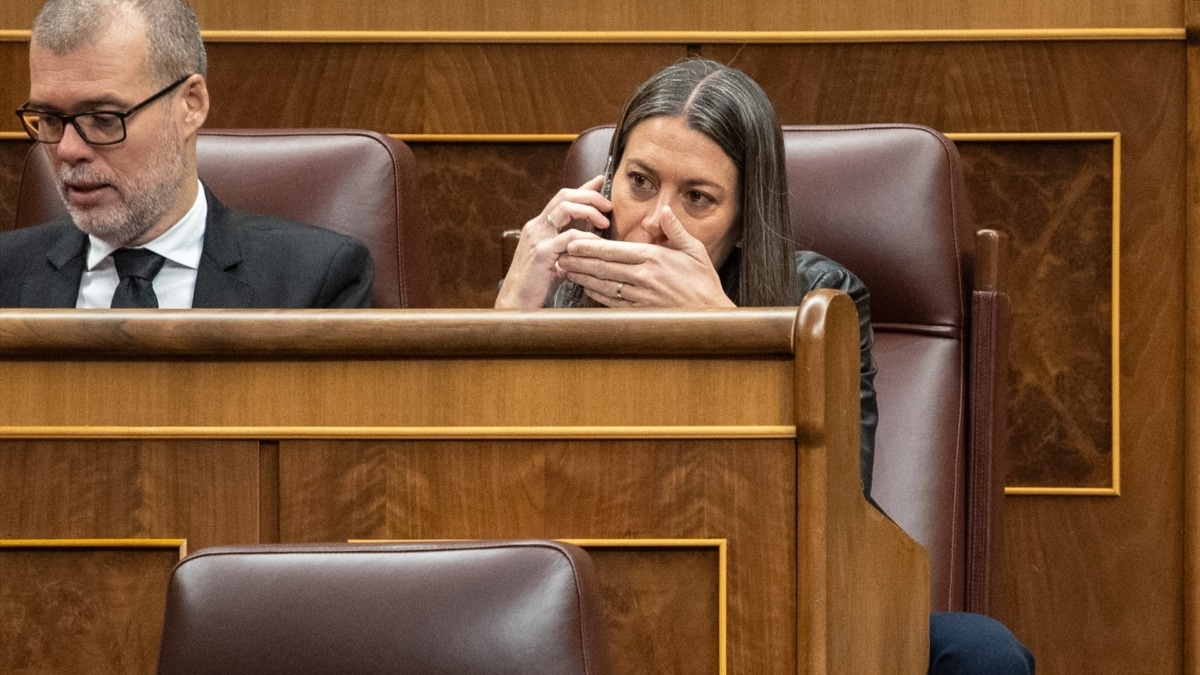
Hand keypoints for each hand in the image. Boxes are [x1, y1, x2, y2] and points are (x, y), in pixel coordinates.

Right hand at [495, 176, 610, 308]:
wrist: (515, 305)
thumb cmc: (536, 286)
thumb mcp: (555, 261)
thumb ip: (569, 248)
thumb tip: (590, 243)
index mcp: (538, 227)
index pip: (562, 198)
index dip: (583, 188)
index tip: (601, 181)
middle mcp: (536, 227)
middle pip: (564, 195)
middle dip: (590, 195)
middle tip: (608, 205)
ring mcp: (537, 238)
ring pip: (566, 208)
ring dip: (590, 210)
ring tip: (605, 222)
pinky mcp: (542, 253)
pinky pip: (569, 237)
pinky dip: (587, 237)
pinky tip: (597, 244)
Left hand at [558, 205, 735, 307]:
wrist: (709, 315)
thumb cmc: (703, 282)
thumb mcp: (695, 250)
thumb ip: (676, 230)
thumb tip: (663, 210)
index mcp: (653, 258)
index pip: (615, 251)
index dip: (590, 247)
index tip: (573, 241)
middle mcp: (643, 277)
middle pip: (603, 267)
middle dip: (579, 260)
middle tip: (560, 253)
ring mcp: (639, 296)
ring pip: (603, 285)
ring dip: (583, 277)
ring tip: (566, 269)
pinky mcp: (639, 311)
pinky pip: (611, 302)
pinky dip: (596, 294)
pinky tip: (585, 288)